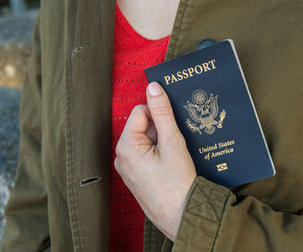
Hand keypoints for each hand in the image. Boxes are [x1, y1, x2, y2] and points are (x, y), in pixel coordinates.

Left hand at [114, 82, 196, 240]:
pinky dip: (158, 155)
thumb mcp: (172, 142)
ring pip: (145, 141)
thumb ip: (162, 112)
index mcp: (126, 146)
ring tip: (174, 158)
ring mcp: (127, 168)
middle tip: (175, 145)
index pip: (140, 112)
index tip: (172, 127)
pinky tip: (170, 165)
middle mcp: (121, 157)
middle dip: (160, 131)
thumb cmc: (177, 183)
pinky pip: (144, 155)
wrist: (182, 215)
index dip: (159, 116)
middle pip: (142, 127)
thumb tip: (153, 87)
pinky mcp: (135, 176)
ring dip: (160, 143)